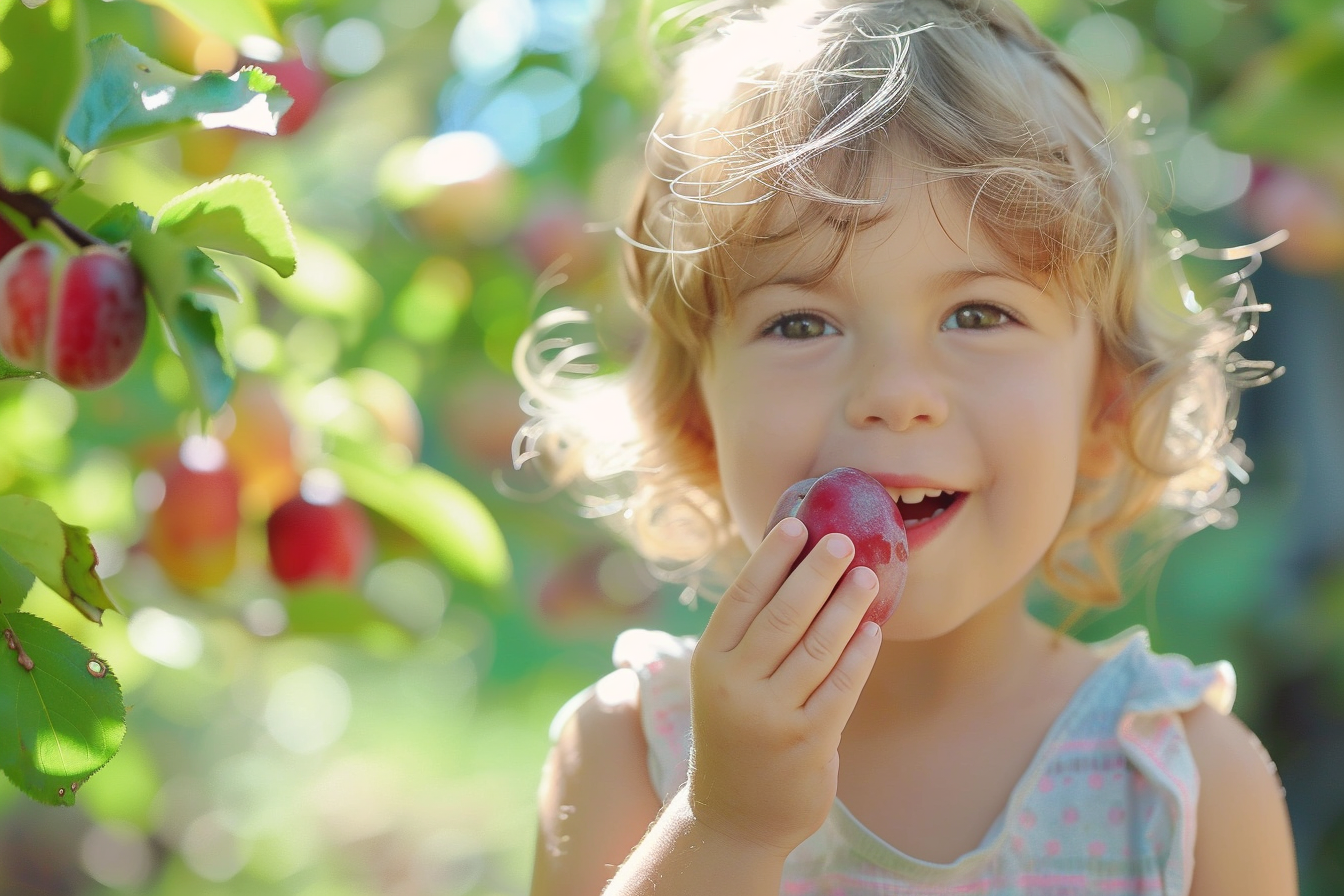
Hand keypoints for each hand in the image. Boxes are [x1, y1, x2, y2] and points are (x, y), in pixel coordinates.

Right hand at [687, 517, 882, 855]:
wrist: (734, 816)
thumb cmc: (737, 731)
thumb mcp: (727, 682)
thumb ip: (753, 636)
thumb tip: (797, 568)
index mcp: (710, 662)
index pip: (742, 598)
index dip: (770, 559)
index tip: (796, 524)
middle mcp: (735, 685)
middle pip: (782, 616)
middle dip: (815, 573)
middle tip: (843, 540)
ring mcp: (771, 715)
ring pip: (816, 648)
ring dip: (845, 607)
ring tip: (867, 576)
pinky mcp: (807, 741)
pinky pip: (840, 687)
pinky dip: (859, 654)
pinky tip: (873, 630)